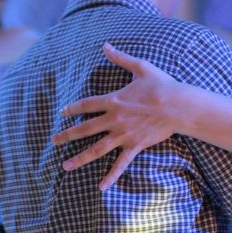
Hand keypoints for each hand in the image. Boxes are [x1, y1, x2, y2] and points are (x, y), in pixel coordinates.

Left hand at [52, 43, 182, 189]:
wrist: (178, 104)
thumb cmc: (161, 84)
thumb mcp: (140, 67)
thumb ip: (120, 58)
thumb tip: (105, 45)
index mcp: (114, 100)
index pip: (87, 105)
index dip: (73, 108)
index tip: (62, 112)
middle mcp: (114, 119)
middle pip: (85, 129)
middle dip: (67, 135)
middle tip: (53, 141)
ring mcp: (123, 134)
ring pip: (97, 148)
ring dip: (80, 158)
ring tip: (65, 166)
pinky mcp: (135, 145)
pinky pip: (120, 163)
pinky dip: (111, 176)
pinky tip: (101, 187)